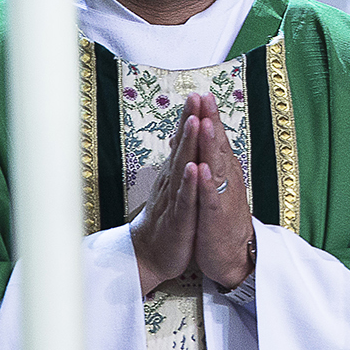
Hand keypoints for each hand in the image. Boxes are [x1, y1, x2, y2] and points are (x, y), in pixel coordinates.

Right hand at [130, 106, 202, 295]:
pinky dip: (190, 184)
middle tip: (196, 97)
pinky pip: (185, 199)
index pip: (184, 143)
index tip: (198, 94)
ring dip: (188, 145)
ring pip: (182, 168)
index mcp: (175, 175)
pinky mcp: (179, 219)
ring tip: (195, 121)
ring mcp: (175, 200)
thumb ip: (177, 163)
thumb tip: (178, 138)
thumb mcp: (174, 188)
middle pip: (182, 148)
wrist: (151, 255)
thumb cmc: (166, 219)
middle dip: (190, 122)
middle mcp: (172, 183)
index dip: (190, 119)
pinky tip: (194, 169)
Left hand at [187, 95, 255, 290]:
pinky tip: (202, 170)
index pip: (216, 139)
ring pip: (217, 167)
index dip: (209, 117)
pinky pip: (211, 198)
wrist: (234, 255)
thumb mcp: (213, 185)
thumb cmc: (220, 218)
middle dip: (212, 121)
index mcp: (224, 171)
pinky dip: (207, 183)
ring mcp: (223, 197)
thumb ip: (208, 161)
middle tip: (205, 98)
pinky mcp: (216, 217)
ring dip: (212, 145)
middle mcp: (227, 179)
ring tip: (206, 125)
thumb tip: (197, 136)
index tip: (201, 94)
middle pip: (219, 145)